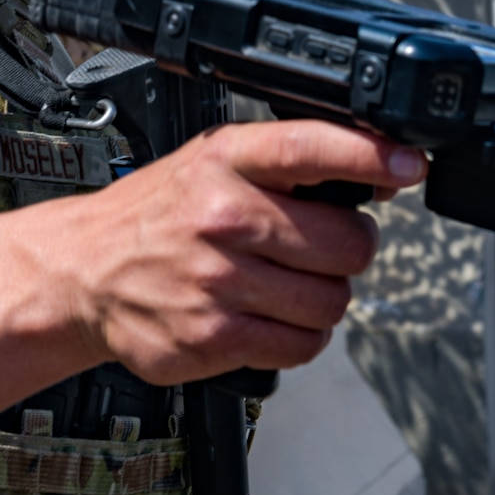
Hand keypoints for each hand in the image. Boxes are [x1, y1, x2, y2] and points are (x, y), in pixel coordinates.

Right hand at [43, 119, 423, 383]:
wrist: (84, 272)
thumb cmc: (159, 215)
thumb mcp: (214, 162)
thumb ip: (290, 164)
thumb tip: (384, 174)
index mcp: (225, 160)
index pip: (310, 148)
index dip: (371, 156)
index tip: (411, 166)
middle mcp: (222, 216)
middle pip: (346, 243)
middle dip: (349, 248)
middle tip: (321, 247)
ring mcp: (217, 281)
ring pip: (332, 301)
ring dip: (324, 297)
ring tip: (288, 284)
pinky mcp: (213, 338)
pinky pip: (301, 346)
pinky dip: (299, 337)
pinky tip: (270, 316)